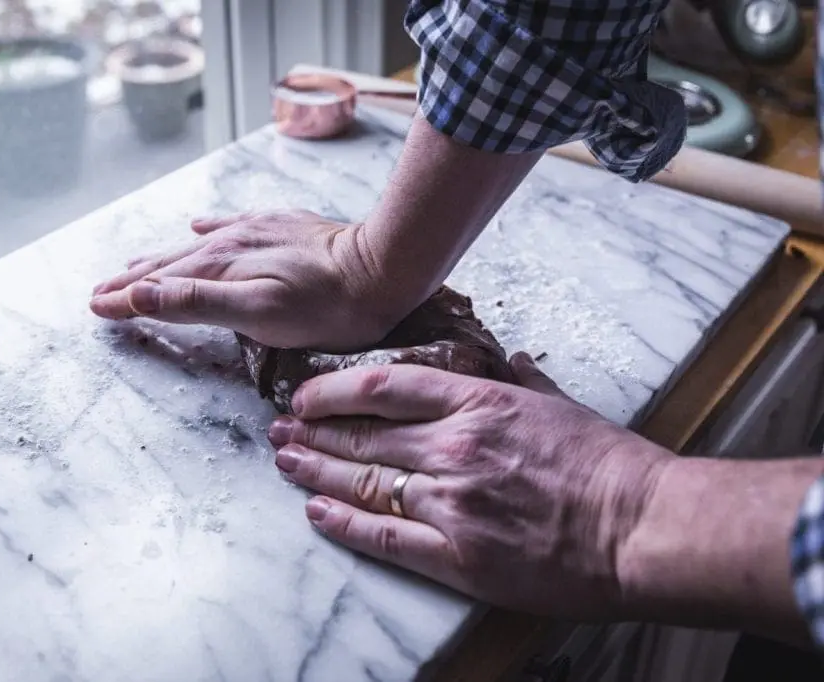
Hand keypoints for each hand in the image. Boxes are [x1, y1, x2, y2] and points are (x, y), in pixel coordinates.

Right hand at [89, 210, 417, 350]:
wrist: (382, 269)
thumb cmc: (325, 306)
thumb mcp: (257, 314)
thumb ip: (196, 302)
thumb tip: (137, 292)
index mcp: (219, 266)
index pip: (156, 285)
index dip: (124, 297)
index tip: (95, 305)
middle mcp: (229, 242)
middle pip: (168, 263)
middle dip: (131, 278)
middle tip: (100, 289)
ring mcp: (254, 231)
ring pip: (193, 245)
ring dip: (159, 258)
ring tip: (133, 264)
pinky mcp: (278, 226)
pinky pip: (228, 225)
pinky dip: (205, 230)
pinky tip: (198, 226)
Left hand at [266, 354, 672, 619]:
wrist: (643, 527)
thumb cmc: (609, 465)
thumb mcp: (560, 404)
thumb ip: (523, 380)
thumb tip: (508, 359)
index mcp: (479, 403)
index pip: (382, 387)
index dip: (332, 391)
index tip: (308, 396)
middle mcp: (455, 447)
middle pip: (363, 434)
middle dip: (313, 431)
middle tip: (281, 430)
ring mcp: (453, 503)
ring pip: (365, 481)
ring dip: (317, 470)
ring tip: (287, 462)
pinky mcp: (460, 556)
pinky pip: (385, 536)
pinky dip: (345, 522)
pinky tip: (317, 511)